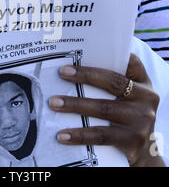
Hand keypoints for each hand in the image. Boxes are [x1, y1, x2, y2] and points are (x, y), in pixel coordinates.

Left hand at [49, 54, 164, 166]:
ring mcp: (141, 121)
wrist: (144, 149)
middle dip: (85, 76)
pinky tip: (62, 135)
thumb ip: (110, 81)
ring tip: (54, 103)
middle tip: (62, 73)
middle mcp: (146, 99)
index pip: (131, 62)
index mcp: (142, 83)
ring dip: (75, 105)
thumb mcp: (127, 95)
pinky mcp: (132, 141)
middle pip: (113, 83)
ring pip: (104, 109)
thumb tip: (73, 68)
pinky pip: (101, 136)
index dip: (111, 54)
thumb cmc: (126, 113)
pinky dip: (79, 135)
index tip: (86, 51)